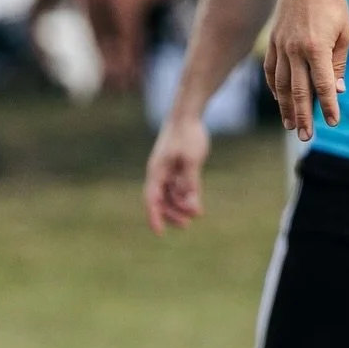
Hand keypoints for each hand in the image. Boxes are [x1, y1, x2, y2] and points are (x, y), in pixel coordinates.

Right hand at [144, 113, 210, 234]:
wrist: (187, 114)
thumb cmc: (187, 135)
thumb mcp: (191, 160)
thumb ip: (191, 183)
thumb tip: (192, 207)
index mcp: (157, 172)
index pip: (152, 200)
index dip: (154, 217)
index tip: (160, 233)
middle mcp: (159, 173)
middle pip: (161, 200)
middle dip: (172, 214)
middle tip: (187, 225)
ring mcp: (167, 169)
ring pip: (170, 194)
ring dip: (180, 206)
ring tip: (196, 214)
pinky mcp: (177, 166)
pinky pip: (178, 186)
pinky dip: (185, 196)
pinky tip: (196, 204)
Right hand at [264, 0, 348, 140]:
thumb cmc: (334, 4)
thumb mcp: (345, 33)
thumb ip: (339, 62)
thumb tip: (338, 89)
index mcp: (317, 47)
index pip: (323, 85)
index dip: (328, 106)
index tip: (333, 122)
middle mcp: (295, 49)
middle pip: (298, 91)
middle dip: (303, 116)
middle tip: (306, 136)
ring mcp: (281, 45)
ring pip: (281, 84)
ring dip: (286, 107)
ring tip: (291, 125)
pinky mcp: (273, 41)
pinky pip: (272, 70)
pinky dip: (275, 87)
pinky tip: (280, 100)